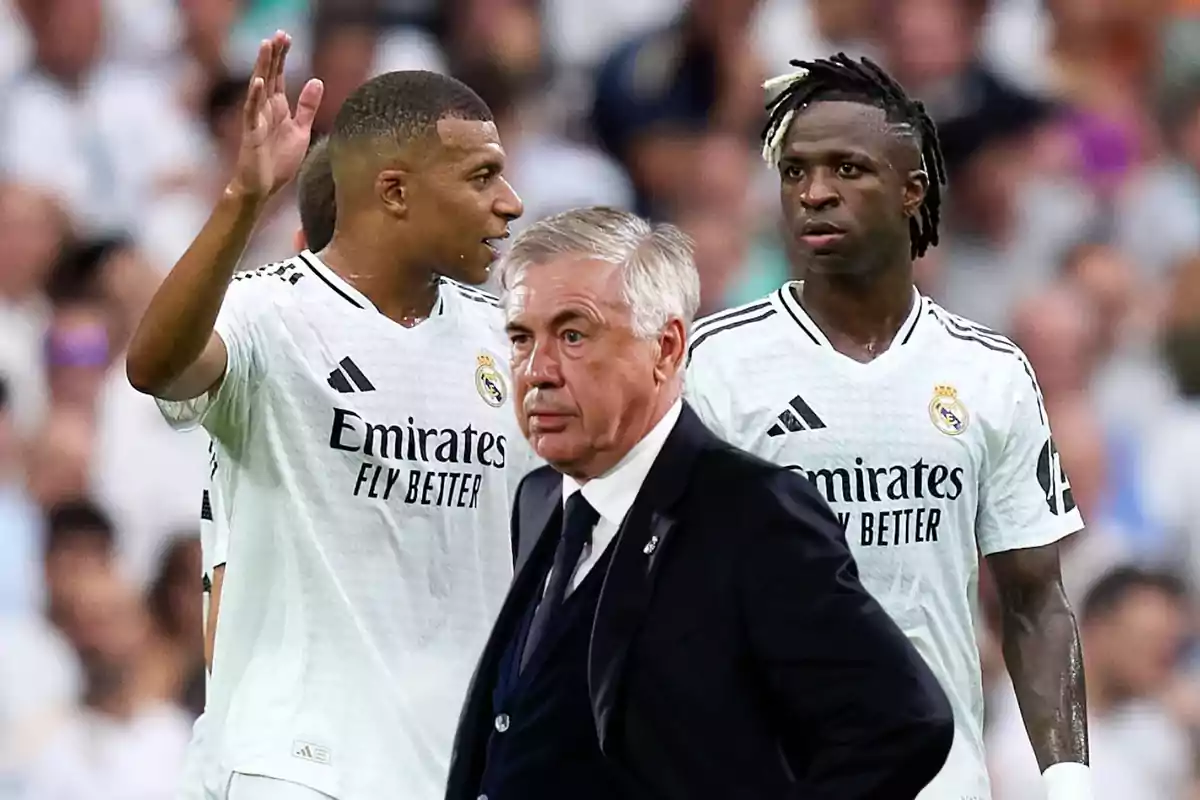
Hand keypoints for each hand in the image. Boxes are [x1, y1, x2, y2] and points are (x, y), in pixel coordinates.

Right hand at [232, 31, 323, 200]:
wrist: (263, 188)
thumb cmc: (278, 161)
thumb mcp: (300, 131)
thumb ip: (307, 107)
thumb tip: (316, 80)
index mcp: (277, 108)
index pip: (278, 76)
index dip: (282, 57)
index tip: (286, 37)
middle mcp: (265, 110)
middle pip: (269, 75)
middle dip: (274, 55)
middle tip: (280, 33)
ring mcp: (256, 120)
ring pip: (258, 88)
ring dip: (262, 67)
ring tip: (266, 45)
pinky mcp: (251, 134)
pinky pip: (252, 113)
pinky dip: (254, 97)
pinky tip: (258, 82)